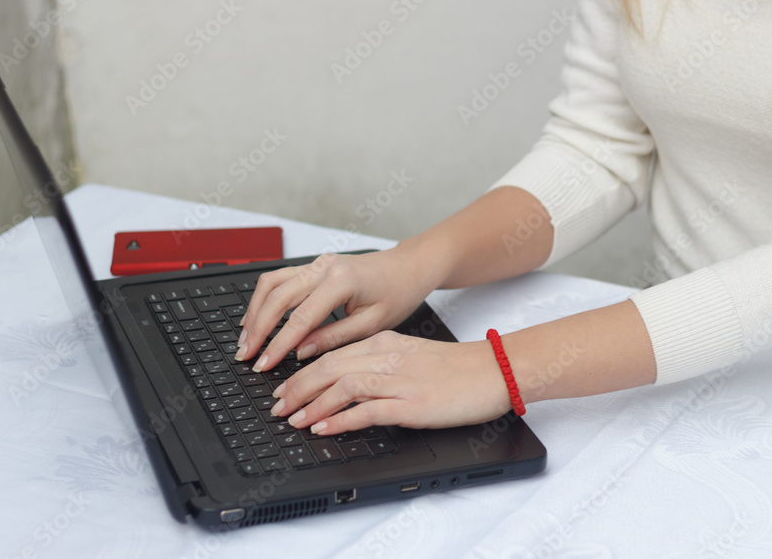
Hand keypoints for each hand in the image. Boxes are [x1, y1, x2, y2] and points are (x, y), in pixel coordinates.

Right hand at [237, 249, 440, 371]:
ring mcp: (316, 263)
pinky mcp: (314, 265)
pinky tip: (257, 317)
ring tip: (246, 339)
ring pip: (272, 283)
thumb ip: (333, 338)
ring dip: (255, 311)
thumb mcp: (372, 324)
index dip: (278, 344)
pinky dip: (264, 298)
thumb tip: (300, 352)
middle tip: (246, 355)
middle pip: (277, 297)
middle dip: (257, 329)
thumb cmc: (397, 294)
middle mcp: (324, 267)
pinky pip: (280, 279)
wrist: (408, 267)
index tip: (264, 364)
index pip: (299, 318)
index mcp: (341, 281)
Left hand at [269, 331, 512, 434]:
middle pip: (330, 367)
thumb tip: (348, 382)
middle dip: (297, 388)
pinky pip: (368, 409)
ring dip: (312, 403)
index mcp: (386, 343)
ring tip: (293, 420)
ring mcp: (400, 380)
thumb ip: (380, 364)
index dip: (302, 373)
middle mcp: (388, 357)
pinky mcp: (413, 402)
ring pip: (343, 385)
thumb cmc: (457, 368)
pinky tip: (325, 428)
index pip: (333, 354)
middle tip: (277, 407)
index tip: (284, 389)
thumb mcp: (412, 356)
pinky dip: (341, 418)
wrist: (495, 371)